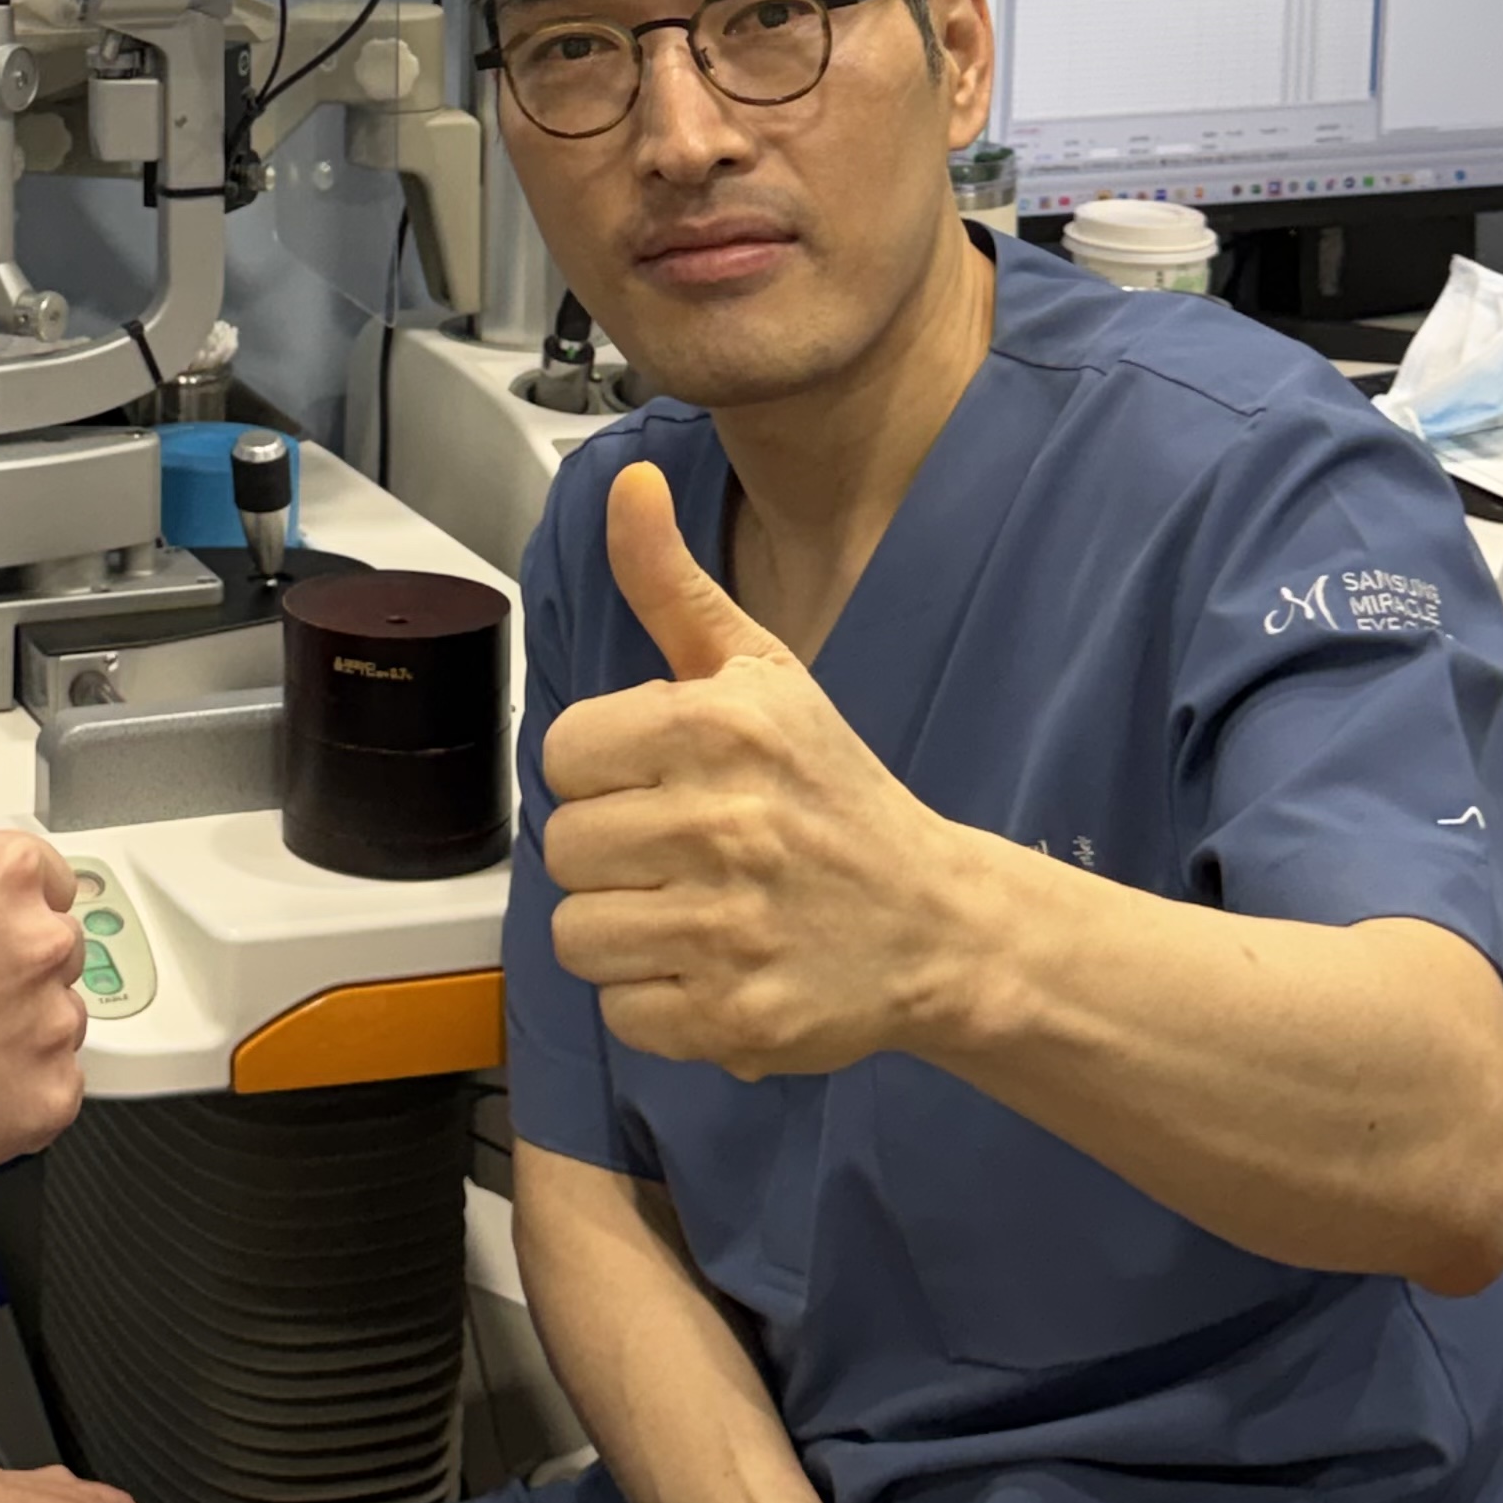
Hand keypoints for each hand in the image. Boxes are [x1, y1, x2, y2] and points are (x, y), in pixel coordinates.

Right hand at [0, 608, 89, 1185]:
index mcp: (12, 869)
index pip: (36, 876)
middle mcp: (45, 944)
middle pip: (47, 941)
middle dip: (0, 955)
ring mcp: (50, 1027)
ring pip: (53, 1010)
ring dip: (11, 1018)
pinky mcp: (47, 1099)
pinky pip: (54, 1082)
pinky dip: (14, 1081)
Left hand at [543, 465, 984, 1077]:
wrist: (938, 920)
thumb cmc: (830, 788)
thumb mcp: (760, 671)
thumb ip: (672, 583)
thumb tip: (628, 484)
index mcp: (718, 726)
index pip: (565, 753)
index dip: (601, 770)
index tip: (657, 780)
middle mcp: (723, 823)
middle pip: (564, 847)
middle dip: (611, 853)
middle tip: (680, 852)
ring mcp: (731, 928)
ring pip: (577, 937)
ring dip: (623, 933)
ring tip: (688, 911)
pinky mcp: (739, 1018)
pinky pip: (624, 1014)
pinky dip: (657, 1003)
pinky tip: (710, 968)